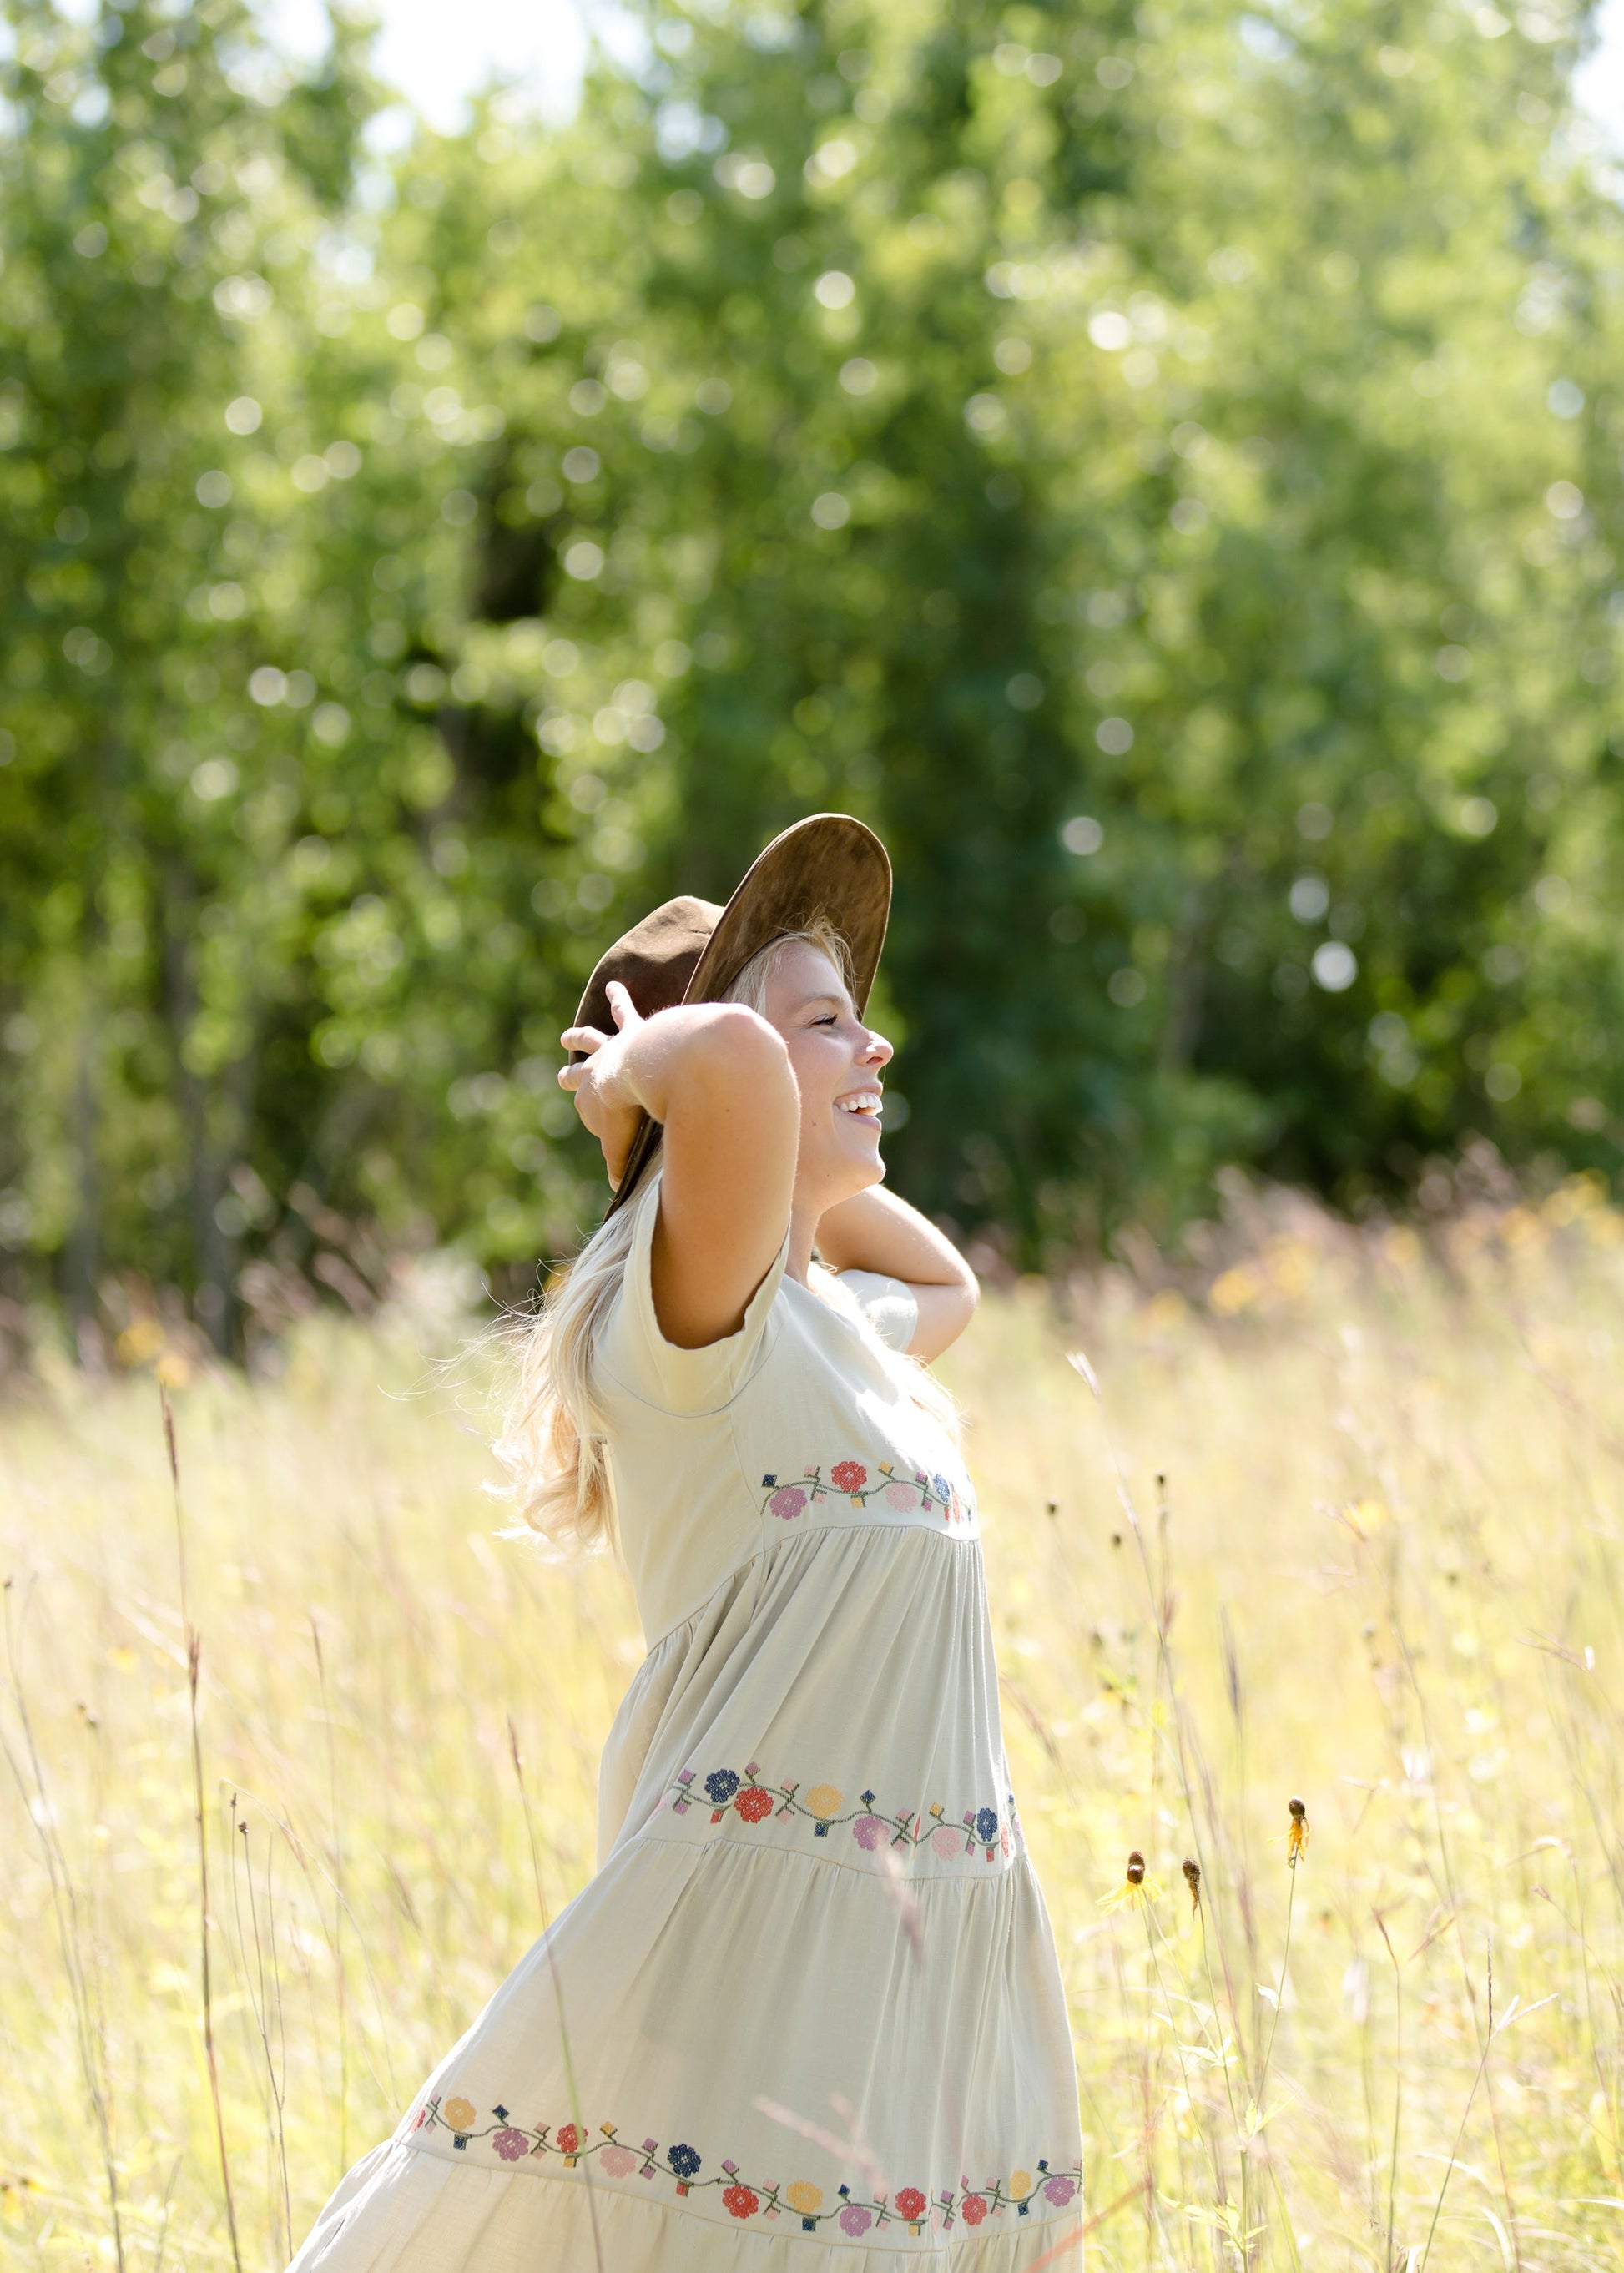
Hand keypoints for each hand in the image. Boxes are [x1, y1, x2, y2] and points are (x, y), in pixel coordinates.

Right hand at [559, 981, 647, 1187]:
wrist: (645, 1071)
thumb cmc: (633, 1112)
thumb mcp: (622, 1147)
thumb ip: (618, 1167)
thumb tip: (615, 1191)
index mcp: (590, 1100)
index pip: (589, 1113)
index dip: (598, 1124)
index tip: (609, 1135)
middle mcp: (595, 1071)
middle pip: (578, 1076)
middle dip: (571, 1078)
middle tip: (562, 1078)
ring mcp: (612, 1048)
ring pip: (590, 1039)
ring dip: (579, 1038)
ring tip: (569, 1036)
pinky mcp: (632, 1029)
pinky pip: (623, 1010)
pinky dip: (618, 998)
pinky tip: (615, 985)